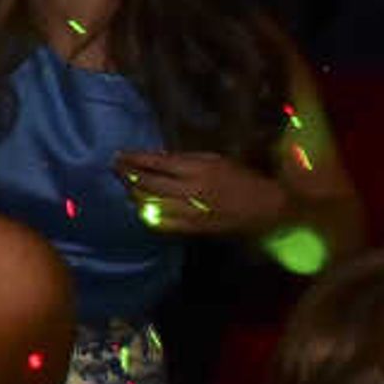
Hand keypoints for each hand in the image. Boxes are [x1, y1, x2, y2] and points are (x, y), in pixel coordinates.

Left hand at [117, 146, 292, 238]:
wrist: (268, 206)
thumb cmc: (244, 178)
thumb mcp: (216, 160)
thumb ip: (187, 160)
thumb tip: (158, 158)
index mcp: (199, 169)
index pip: (156, 162)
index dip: (135, 159)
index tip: (119, 155)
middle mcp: (191, 190)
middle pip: (148, 183)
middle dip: (128, 175)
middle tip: (115, 169)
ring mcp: (191, 211)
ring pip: (151, 204)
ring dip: (134, 195)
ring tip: (126, 186)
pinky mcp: (194, 228)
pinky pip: (163, 223)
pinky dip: (149, 215)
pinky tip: (141, 209)